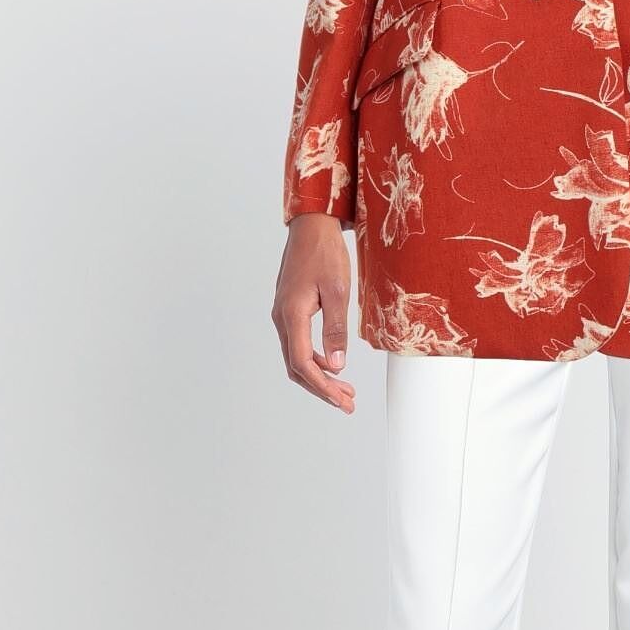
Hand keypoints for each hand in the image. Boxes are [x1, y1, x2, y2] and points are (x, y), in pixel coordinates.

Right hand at [272, 214, 355, 412]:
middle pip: (296, 367)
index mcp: (292, 315)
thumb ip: (335, 329)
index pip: (302, 363)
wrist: (311, 227)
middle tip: (347, 403)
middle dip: (322, 388)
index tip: (342, 400)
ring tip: (344, 389)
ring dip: (319, 376)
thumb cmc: (325, 253)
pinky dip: (314, 360)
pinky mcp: (289, 310)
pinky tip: (333, 363)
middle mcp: (282, 318)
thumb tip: (337, 365)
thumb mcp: (338, 291)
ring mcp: (283, 315)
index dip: (322, 386)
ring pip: (296, 357)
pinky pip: (298, 344)